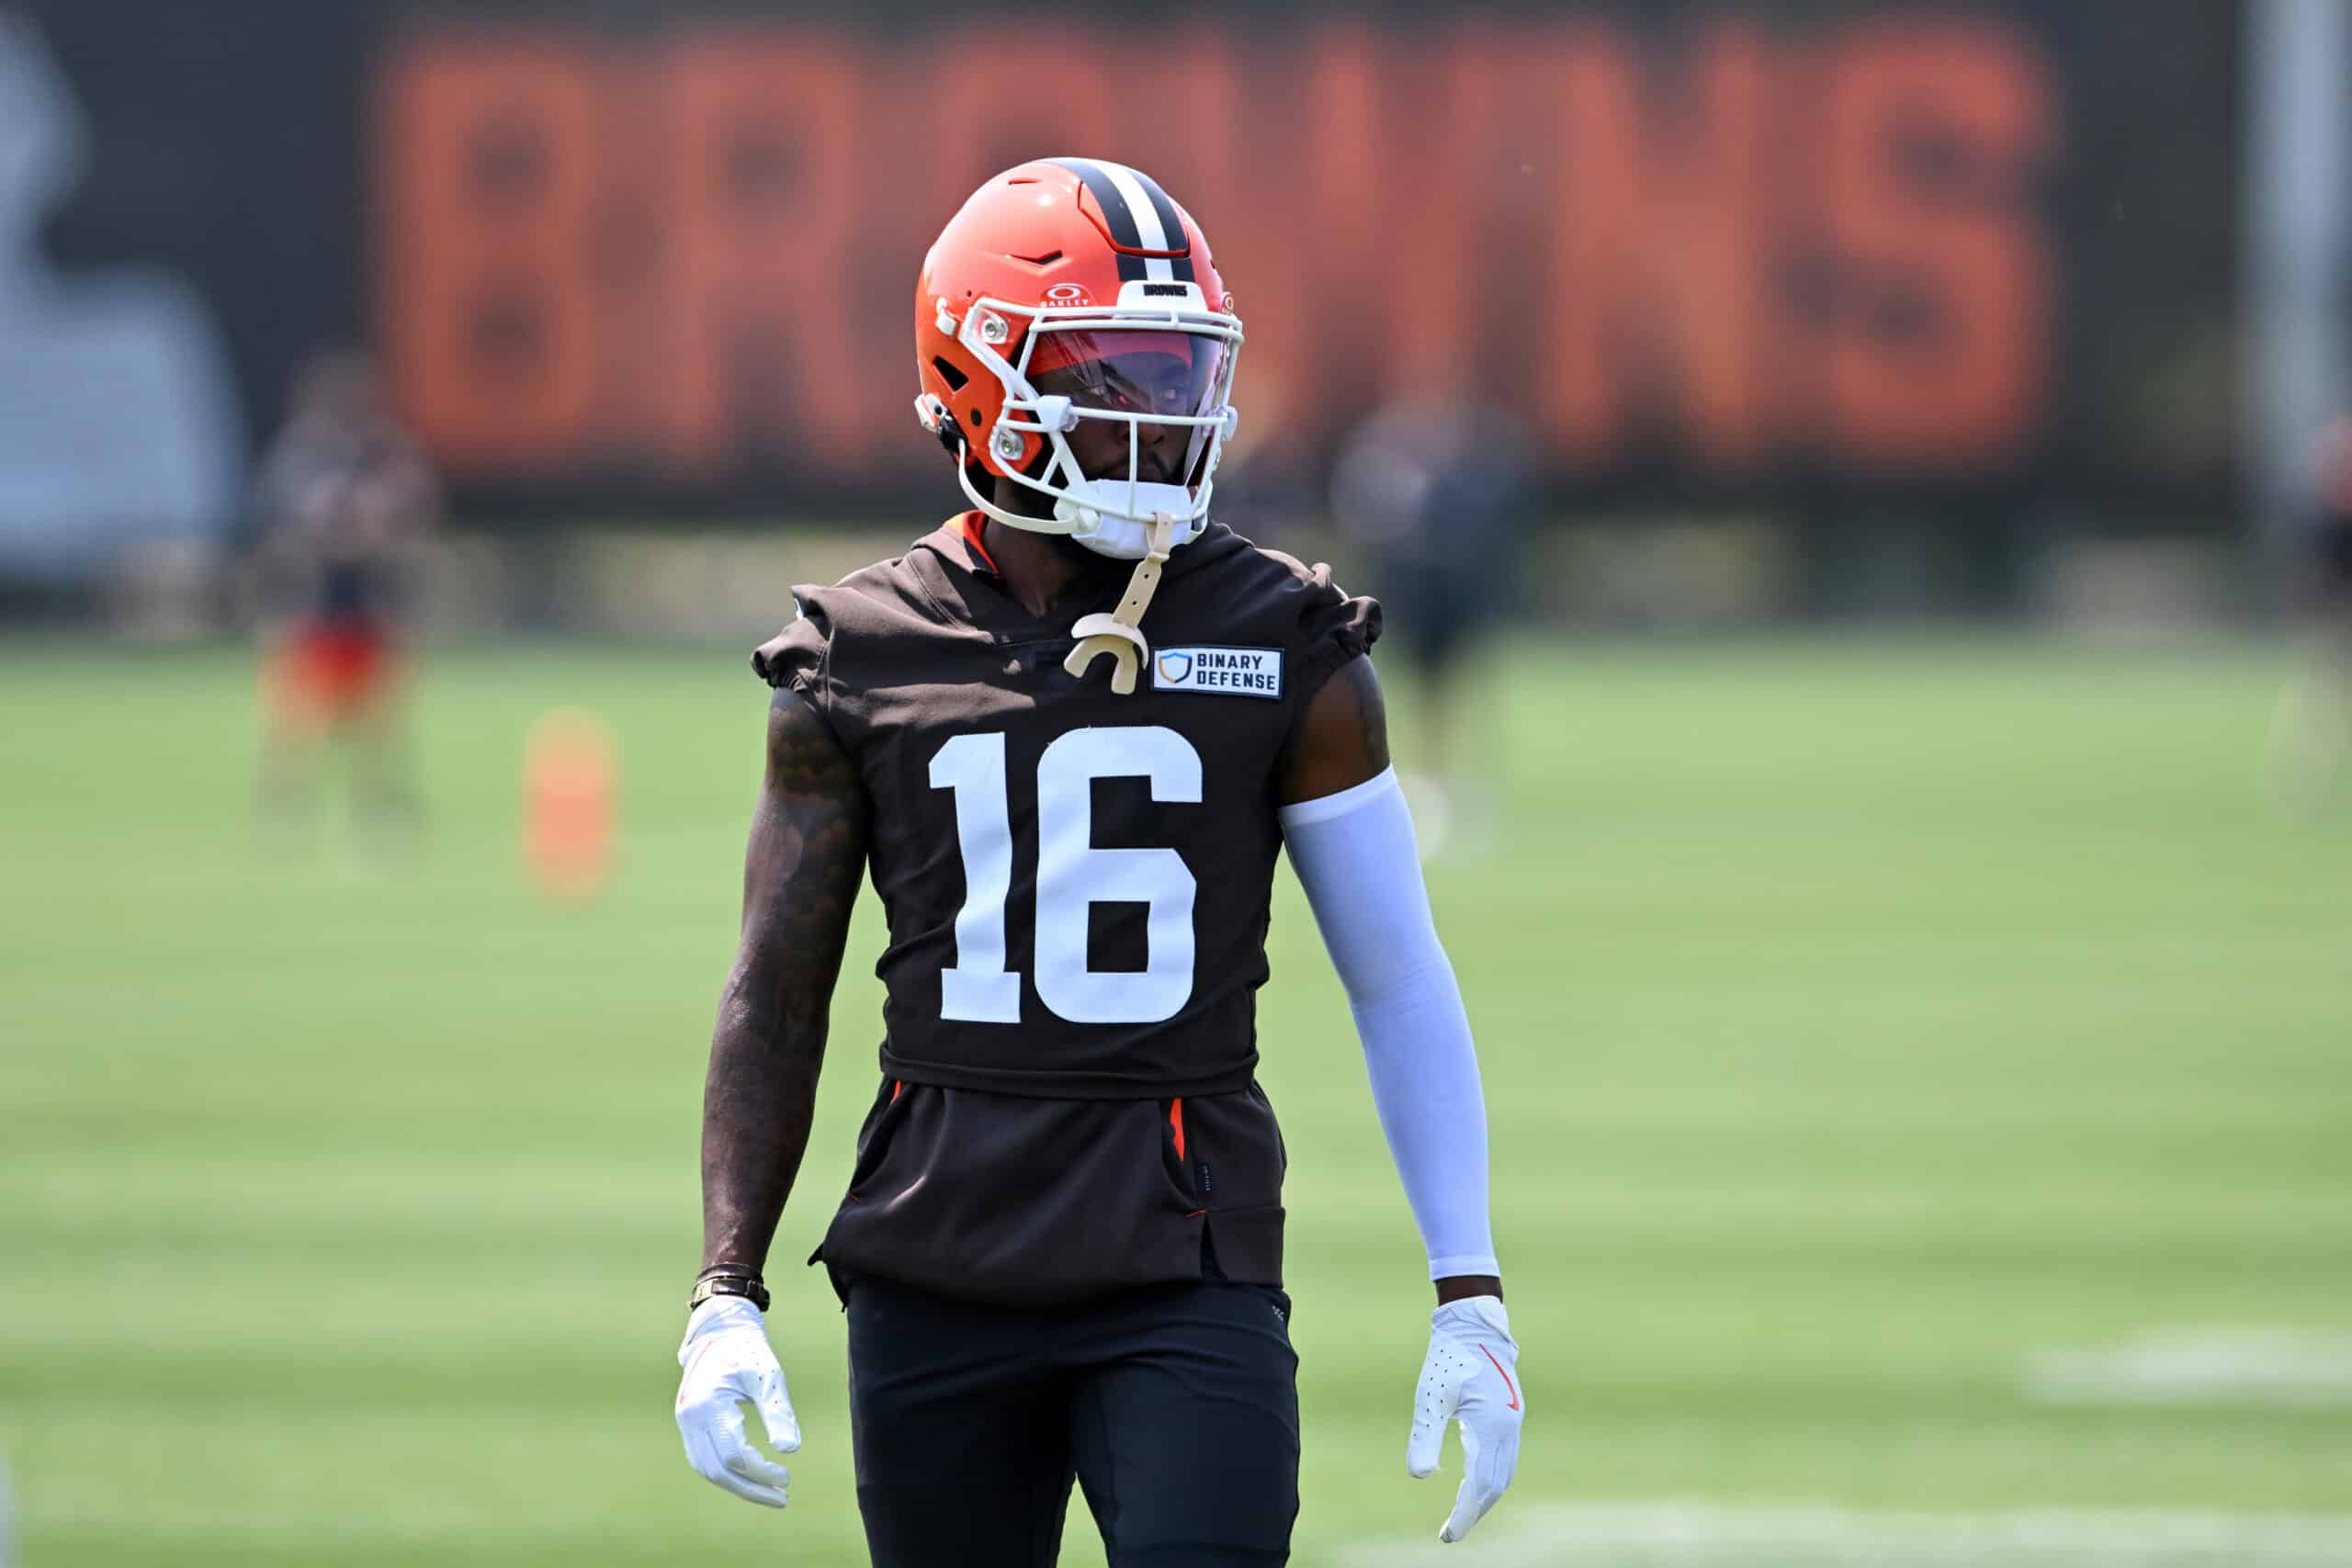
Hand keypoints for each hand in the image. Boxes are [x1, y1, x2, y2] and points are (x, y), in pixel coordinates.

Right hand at [675, 1294, 801, 1506]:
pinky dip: (726, 1473)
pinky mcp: (688, 1425)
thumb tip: (791, 1450)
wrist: (720, 1332)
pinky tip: (750, 1476)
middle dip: (750, 1488)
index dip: (761, 1471)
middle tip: (782, 1497)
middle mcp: (690, 1416)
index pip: (734, 1453)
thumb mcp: (768, 1377)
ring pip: (707, 1470)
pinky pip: (703, 1460)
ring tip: (770, 1493)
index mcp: (708, 1403)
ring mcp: (685, 1422)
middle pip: (717, 1470)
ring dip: (738, 1485)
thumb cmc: (748, 1352)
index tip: (786, 1477)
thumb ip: (778, 1412)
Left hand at [1406, 1294, 1522, 1542]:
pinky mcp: (1511, 1414)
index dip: (1464, 1513)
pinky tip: (1473, 1484)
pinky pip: (1505, 1457)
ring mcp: (1513, 1421)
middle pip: (1495, 1485)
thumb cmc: (1447, 1358)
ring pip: (1504, 1473)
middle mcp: (1508, 1427)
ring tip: (1461, 1515)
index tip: (1448, 1535)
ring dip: (1484, 1498)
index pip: (1479, 1485)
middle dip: (1473, 1512)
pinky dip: (1491, 1478)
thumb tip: (1418, 1476)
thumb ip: (1424, 1437)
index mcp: (1489, 1425)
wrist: (1473, 1324)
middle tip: (1451, 1533)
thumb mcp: (1429, 1398)